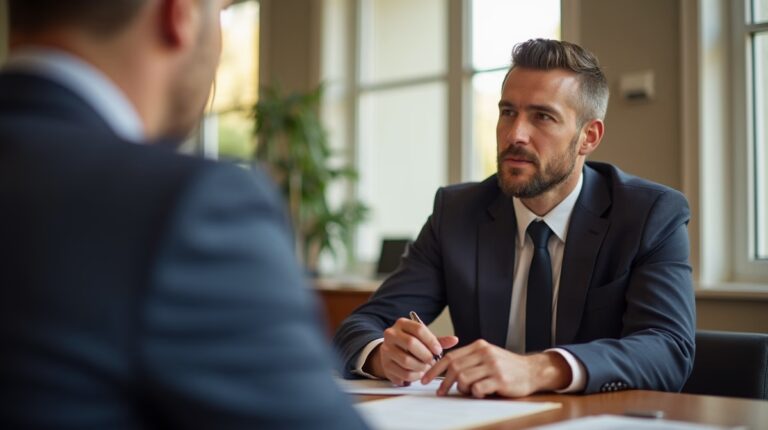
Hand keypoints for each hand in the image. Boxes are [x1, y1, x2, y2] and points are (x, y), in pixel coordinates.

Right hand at [365, 317, 458, 385]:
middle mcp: (391, 334)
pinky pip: (404, 374)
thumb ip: (438, 340)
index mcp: (402, 324)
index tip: (438, 351)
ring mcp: (386, 350)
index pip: (418, 329)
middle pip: (411, 343)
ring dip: (421, 367)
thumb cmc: (409, 345)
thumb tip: (454, 340)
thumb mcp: (423, 339)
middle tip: (432, 360)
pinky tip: (419, 373)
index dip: (431, 341)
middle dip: (426, 355)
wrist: (390, 353)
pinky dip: (415, 376)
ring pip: (407, 361)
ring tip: (426, 367)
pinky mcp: (386, 365)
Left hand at [421, 340, 570, 397]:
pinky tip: (481, 393)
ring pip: (463, 378)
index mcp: (479, 346)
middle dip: (443, 382)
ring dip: (462, 389)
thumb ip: (470, 359)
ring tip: (468, 391)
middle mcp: (485, 353)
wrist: (532, 371)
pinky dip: (475, 393)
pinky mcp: (500, 379)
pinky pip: (478, 388)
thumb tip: (446, 370)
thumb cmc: (508, 366)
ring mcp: (492, 366)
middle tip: (440, 392)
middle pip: (454, 367)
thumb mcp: (488, 356)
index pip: (450, 356)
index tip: (425, 378)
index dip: (435, 369)